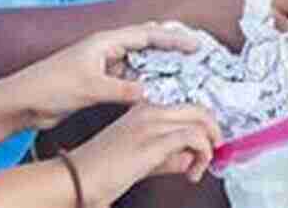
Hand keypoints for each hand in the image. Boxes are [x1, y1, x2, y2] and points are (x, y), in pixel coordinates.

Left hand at [13, 24, 200, 129]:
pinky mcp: (97, 80)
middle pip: (147, 42)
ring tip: (182, 72)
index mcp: (106, 41)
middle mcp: (106, 48)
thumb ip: (122, 90)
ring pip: (139, 61)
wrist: (21, 102)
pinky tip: (155, 89)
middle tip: (194, 52)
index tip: (195, 45)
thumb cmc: (50, 87)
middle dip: (170, 45)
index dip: (174, 38)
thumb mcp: (90, 88)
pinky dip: (144, 81)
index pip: (148, 34)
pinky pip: (128, 77)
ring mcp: (102, 64)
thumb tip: (149, 92)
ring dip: (158, 66)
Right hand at [69, 103, 220, 207]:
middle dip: (213, 132)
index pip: (187, 107)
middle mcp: (150, 111)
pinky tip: (192, 172)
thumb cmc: (101, 172)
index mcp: (144, 110)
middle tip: (210, 155)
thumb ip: (168, 157)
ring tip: (198, 169)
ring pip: (201, 120)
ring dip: (208, 147)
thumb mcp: (141, 160)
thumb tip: (191, 159)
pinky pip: (194, 138)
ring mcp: (151, 123)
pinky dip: (203, 154)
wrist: (75, 179)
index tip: (204, 149)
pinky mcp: (153, 141)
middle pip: (200, 110)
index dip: (203, 127)